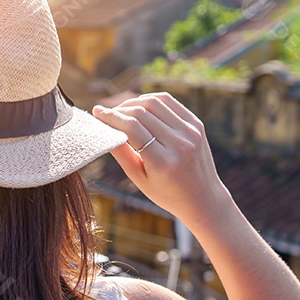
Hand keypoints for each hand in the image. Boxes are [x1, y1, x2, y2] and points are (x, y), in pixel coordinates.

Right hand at [91, 92, 231, 228]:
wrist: (203, 198)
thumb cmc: (167, 193)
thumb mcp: (139, 179)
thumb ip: (121, 153)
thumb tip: (103, 127)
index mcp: (164, 162)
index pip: (133, 128)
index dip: (111, 117)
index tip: (97, 113)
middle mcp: (180, 144)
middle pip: (142, 112)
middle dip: (119, 109)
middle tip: (105, 113)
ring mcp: (191, 132)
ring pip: (155, 102)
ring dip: (133, 102)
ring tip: (120, 111)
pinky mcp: (197, 124)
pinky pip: (169, 102)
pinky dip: (150, 100)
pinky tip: (138, 107)